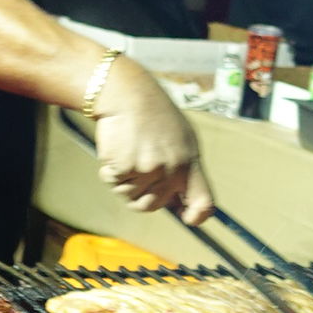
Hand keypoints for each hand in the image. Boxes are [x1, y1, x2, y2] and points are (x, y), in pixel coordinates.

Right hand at [90, 57, 213, 225]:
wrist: (127, 94)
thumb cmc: (151, 115)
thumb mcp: (179, 138)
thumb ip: (181, 168)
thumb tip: (178, 201)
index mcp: (191, 162)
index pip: (203, 201)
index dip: (196, 216)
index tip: (188, 218)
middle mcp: (173, 169)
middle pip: (154, 205)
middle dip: (142, 193)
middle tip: (136, 167)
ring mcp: (149, 169)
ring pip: (131, 197)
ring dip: (123, 182)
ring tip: (127, 153)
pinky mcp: (126, 167)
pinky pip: (114, 184)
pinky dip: (109, 172)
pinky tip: (115, 150)